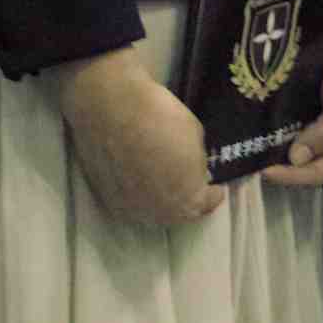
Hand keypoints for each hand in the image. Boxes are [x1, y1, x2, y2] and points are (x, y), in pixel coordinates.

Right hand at [58, 46, 220, 228]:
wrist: (110, 109)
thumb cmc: (161, 118)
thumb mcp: (194, 136)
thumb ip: (195, 161)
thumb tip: (191, 168)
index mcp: (187, 200)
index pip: (205, 203)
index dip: (211, 195)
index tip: (215, 188)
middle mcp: (158, 213)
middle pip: (177, 212)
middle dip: (186, 199)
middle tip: (189, 185)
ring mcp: (130, 207)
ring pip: (151, 209)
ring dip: (160, 199)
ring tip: (164, 181)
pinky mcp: (107, 197)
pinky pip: (129, 200)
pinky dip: (137, 192)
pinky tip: (139, 177)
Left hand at [261, 0, 322, 189]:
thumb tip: (297, 160)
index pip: (320, 173)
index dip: (293, 176)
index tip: (264, 170)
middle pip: (306, 166)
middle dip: (281, 167)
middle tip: (249, 163)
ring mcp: (322, 127)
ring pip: (295, 149)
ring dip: (274, 151)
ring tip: (247, 150)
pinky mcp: (309, 110)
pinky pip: (290, 127)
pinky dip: (274, 131)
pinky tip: (255, 130)